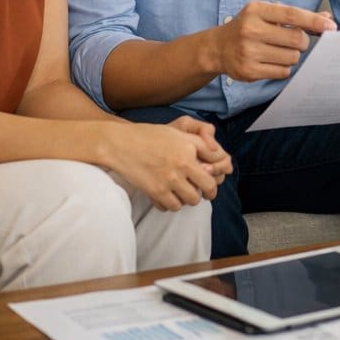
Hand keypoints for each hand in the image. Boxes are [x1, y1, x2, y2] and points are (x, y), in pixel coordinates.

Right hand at [103, 122, 226, 210]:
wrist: (120, 144)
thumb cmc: (149, 136)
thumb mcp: (178, 132)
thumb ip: (201, 143)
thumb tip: (220, 156)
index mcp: (189, 148)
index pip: (216, 168)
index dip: (218, 176)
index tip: (213, 181)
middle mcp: (182, 164)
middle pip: (207, 188)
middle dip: (208, 192)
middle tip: (202, 192)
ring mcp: (169, 180)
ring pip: (191, 201)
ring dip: (188, 198)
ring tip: (182, 192)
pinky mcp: (156, 192)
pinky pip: (171, 207)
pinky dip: (171, 204)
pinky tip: (168, 195)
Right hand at [212, 1, 335, 81]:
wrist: (217, 47)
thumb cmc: (250, 27)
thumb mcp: (268, 14)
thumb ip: (297, 16)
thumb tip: (328, 20)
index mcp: (257, 10)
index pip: (292, 15)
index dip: (314, 22)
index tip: (331, 28)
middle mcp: (251, 29)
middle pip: (296, 39)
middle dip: (303, 42)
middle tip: (296, 41)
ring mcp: (248, 51)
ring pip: (292, 58)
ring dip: (293, 56)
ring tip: (280, 51)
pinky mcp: (248, 71)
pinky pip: (283, 72)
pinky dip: (284, 68)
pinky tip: (272, 61)